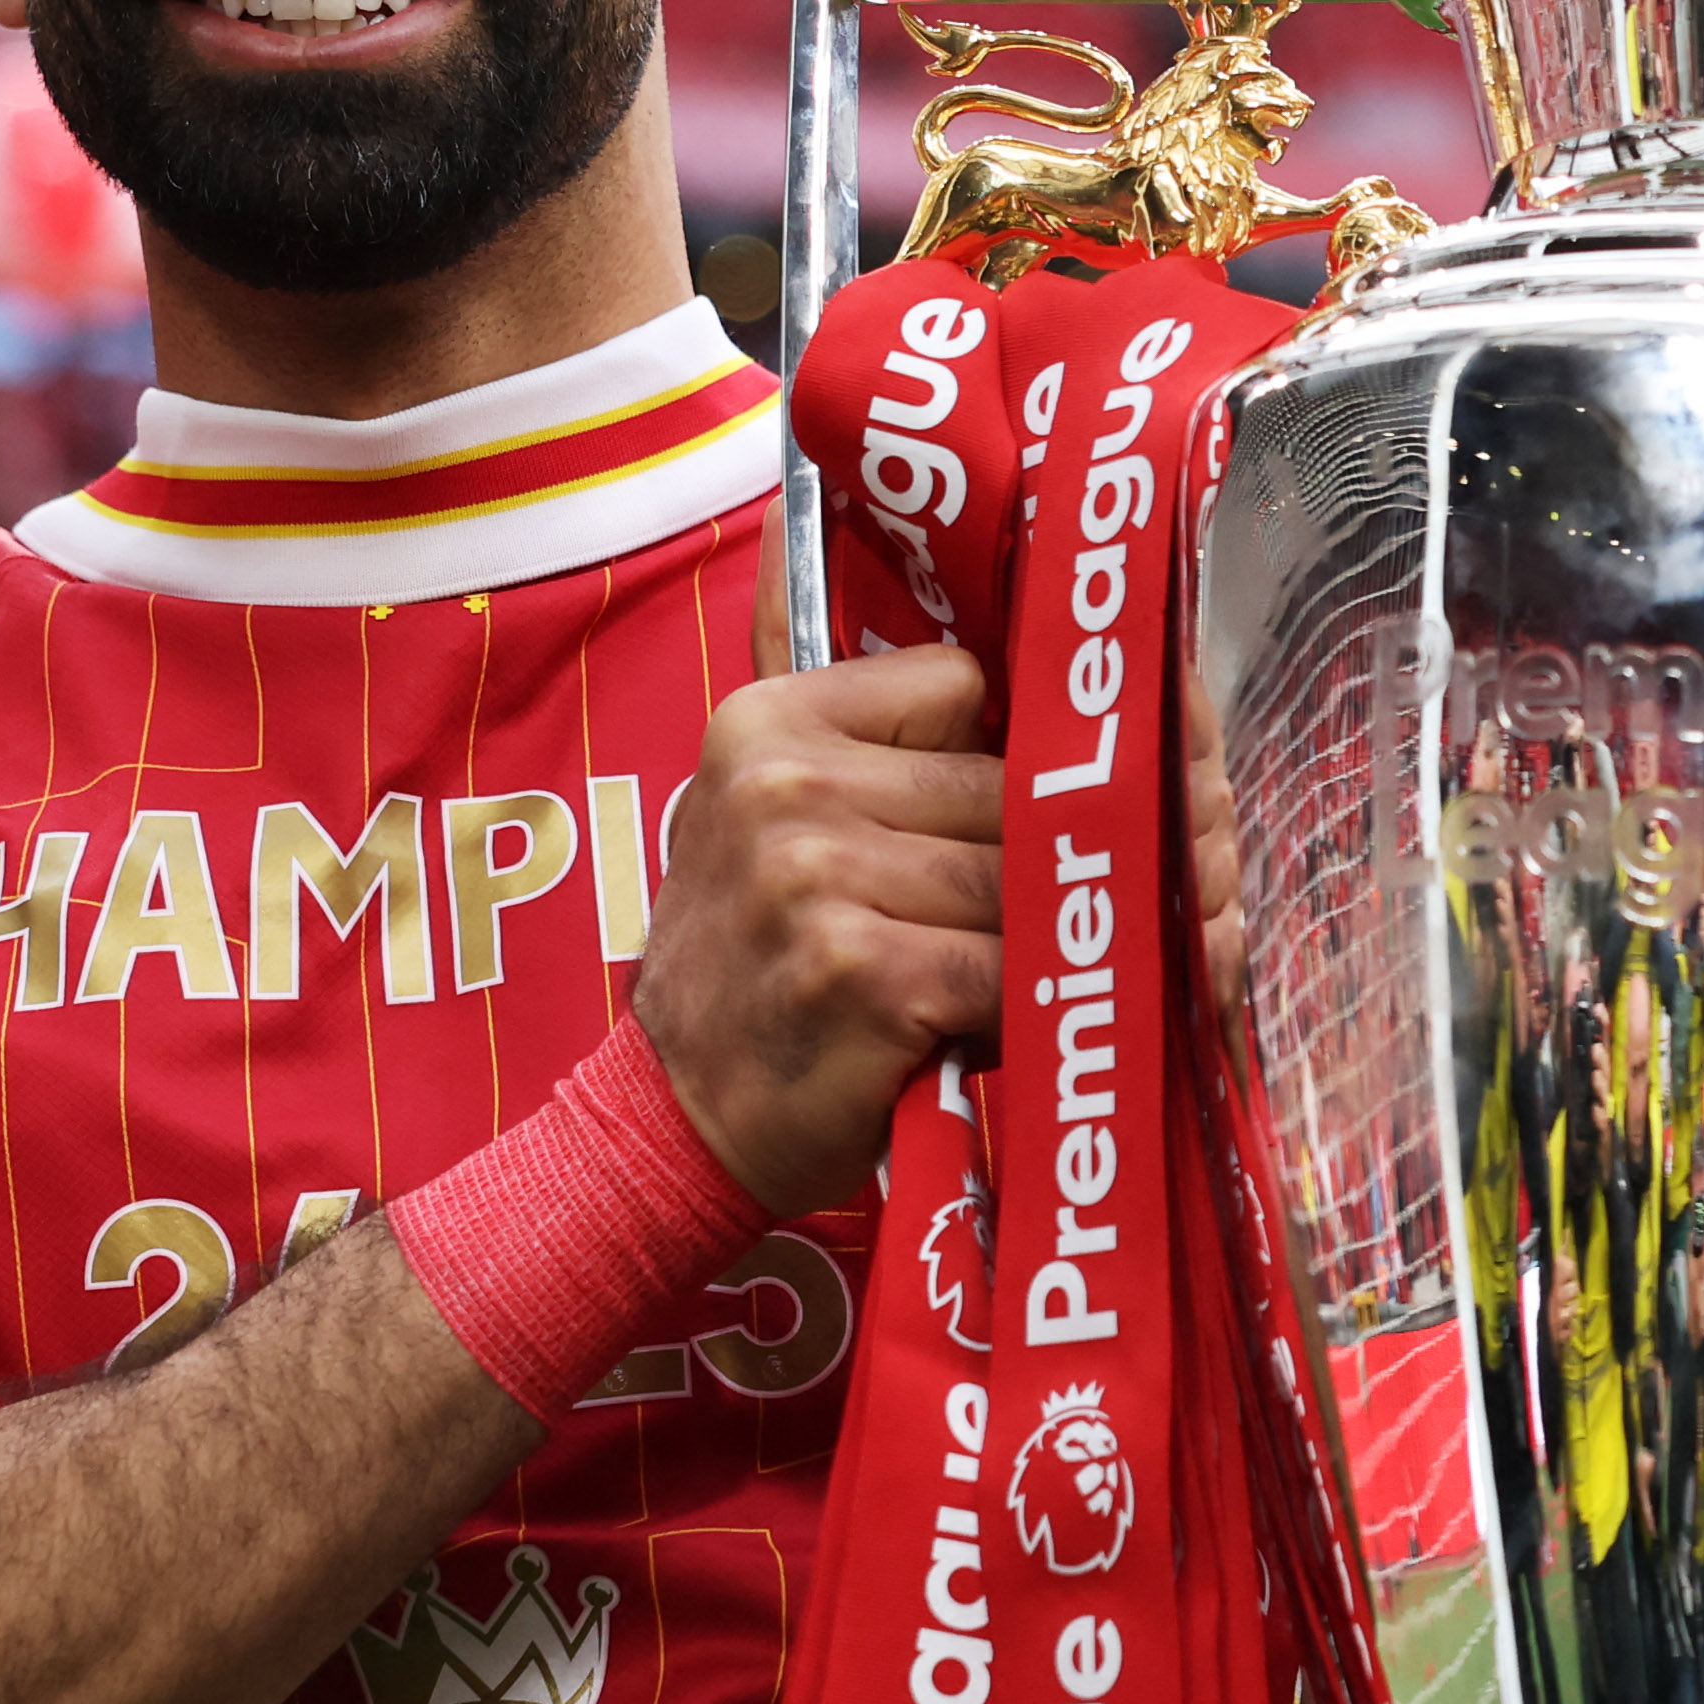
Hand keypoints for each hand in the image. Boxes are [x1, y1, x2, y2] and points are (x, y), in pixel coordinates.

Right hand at [634, 646, 1004, 1213]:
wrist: (679, 1116)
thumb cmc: (750, 964)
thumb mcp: (757, 813)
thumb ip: (840, 723)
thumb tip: (845, 587)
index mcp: (765, 722)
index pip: (956, 685)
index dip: (982, 759)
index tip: (961, 819)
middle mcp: (783, 787)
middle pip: (1003, 788)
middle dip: (1024, 863)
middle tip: (978, 922)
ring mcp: (818, 876)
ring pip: (1017, 878)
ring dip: (1024, 940)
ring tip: (975, 975)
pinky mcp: (864, 969)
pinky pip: (1006, 965)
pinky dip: (1011, 1006)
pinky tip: (967, 1026)